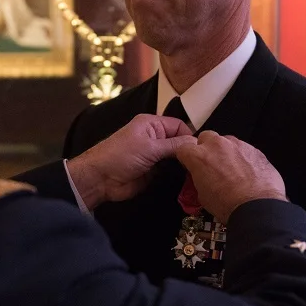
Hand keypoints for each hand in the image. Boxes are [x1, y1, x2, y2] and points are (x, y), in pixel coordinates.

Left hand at [66, 114, 194, 209]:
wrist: (101, 179)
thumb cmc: (121, 156)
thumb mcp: (149, 147)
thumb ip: (174, 145)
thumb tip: (197, 143)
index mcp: (152, 125)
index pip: (179, 125)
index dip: (190, 136)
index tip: (202, 150)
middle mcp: (156, 138)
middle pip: (180, 142)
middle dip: (190, 151)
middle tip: (204, 164)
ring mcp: (155, 156)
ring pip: (177, 158)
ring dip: (185, 164)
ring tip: (200, 173)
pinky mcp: (155, 172)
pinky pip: (171, 171)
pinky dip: (179, 175)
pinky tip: (190, 180)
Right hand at [174, 131, 286, 222]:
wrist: (258, 207)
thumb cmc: (227, 204)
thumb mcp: (202, 195)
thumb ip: (200, 178)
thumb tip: (203, 176)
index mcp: (199, 156)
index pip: (183, 148)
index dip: (187, 158)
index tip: (190, 166)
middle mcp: (217, 145)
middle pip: (206, 137)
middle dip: (206, 148)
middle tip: (211, 165)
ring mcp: (238, 144)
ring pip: (227, 142)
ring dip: (226, 152)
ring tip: (233, 171)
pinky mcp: (255, 149)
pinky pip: (244, 149)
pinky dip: (243, 158)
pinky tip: (247, 173)